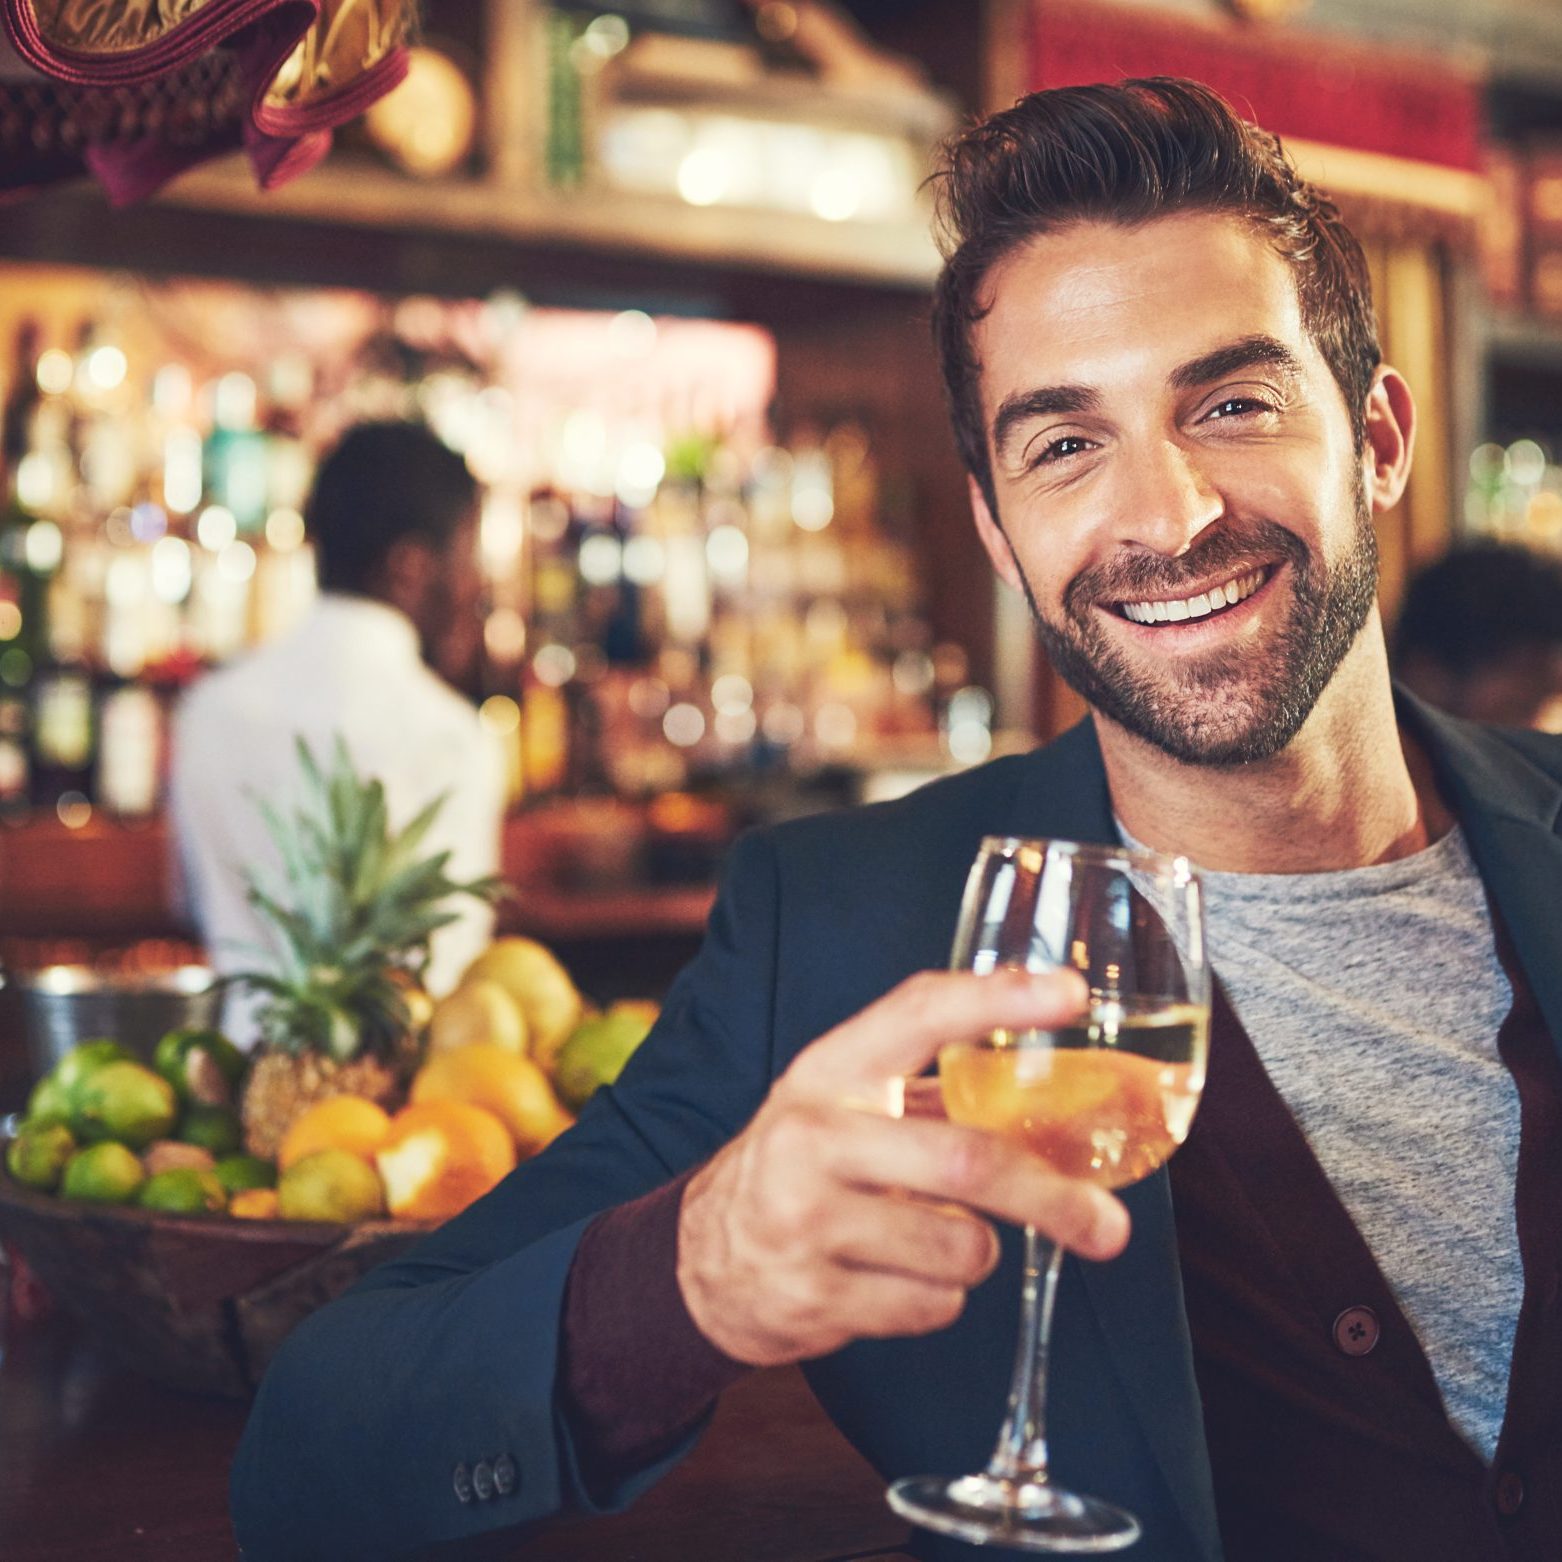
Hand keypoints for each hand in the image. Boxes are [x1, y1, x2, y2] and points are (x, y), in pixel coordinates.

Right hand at [676, 968, 1130, 1366]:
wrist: (698, 1260)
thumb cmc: (803, 1166)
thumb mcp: (844, 1103)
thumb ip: (930, 1088)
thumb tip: (1062, 1083)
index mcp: (830, 1070)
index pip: (919, 1013)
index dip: (998, 999)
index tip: (1071, 994)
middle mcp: (812, 1136)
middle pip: (967, 1160)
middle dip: (1053, 1199)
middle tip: (1109, 1225)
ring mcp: (805, 1219)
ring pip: (961, 1246)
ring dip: (976, 1252)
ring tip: (933, 1241)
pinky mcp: (811, 1298)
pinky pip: (932, 1306)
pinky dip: (939, 1299)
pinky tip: (893, 1278)